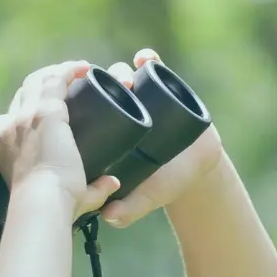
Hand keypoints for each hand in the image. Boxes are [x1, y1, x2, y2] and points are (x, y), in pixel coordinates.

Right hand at [0, 61, 119, 222]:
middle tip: (69, 86)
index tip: (38, 114)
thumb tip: (112, 183)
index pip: (1, 123)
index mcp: (3, 148)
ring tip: (79, 71)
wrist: (44, 202)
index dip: (19, 115)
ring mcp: (24, 117)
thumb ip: (94, 191)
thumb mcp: (71, 197)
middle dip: (44, 86)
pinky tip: (84, 68)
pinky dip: (69, 70)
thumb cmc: (55, 206)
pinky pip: (54, 79)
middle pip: (23, 94)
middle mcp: (9, 128)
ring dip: (58, 73)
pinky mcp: (44, 111)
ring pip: (37, 81)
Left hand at [97, 49, 228, 228]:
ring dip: (123, 72)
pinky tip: (145, 57)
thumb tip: (110, 218)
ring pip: (124, 74)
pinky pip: (152, 65)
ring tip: (129, 81)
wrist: (196, 166)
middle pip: (103, 89)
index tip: (81, 107)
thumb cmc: (165, 181)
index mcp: (104, 130)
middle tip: (111, 95)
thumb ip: (130, 207)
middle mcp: (118, 108)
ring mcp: (140, 94)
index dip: (80, 104)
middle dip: (104, 85)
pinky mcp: (163, 85)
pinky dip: (148, 58)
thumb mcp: (147, 195)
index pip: (86, 111)